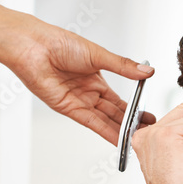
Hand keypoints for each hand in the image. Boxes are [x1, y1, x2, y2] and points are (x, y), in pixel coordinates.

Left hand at [3, 17, 154, 143]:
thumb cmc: (59, 43)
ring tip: (137, 139)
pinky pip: (91, 123)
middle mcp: (88, 92)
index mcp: (96, 79)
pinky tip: (118, 140)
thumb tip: (147, 71)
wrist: (33, 46)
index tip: (148, 117)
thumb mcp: (98, 55)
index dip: (134, 110)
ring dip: (120, 130)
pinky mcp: (69, 108)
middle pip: (113, 113)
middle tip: (147, 132)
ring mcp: (79, 101)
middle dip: (130, 124)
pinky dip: (105, 132)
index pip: (119, 100)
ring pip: (105, 120)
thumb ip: (123, 67)